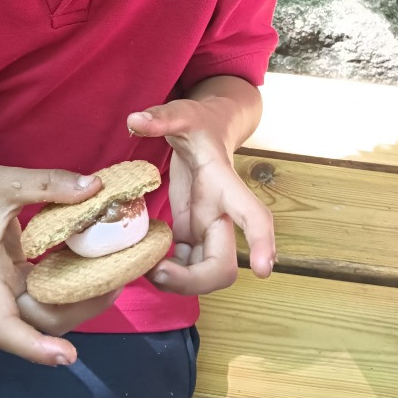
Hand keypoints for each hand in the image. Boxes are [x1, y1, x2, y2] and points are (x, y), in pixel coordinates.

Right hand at [0, 159, 115, 363]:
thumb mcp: (7, 181)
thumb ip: (51, 184)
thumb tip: (95, 187)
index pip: (5, 329)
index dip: (34, 348)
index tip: (69, 356)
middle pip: (38, 320)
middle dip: (79, 310)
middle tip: (116, 283)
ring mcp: (7, 282)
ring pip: (46, 308)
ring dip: (79, 298)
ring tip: (113, 274)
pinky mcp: (15, 271)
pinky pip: (46, 288)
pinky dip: (70, 281)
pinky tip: (93, 262)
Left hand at [127, 99, 274, 294]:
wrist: (208, 130)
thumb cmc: (199, 123)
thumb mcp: (181, 113)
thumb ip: (161, 117)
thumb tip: (135, 120)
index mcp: (225, 185)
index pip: (253, 215)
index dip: (261, 241)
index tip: (262, 269)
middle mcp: (221, 214)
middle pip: (223, 265)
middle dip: (193, 281)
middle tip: (156, 272)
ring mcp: (206, 228)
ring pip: (204, 274)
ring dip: (178, 283)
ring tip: (142, 269)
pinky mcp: (191, 232)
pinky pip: (185, 266)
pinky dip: (168, 272)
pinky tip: (144, 262)